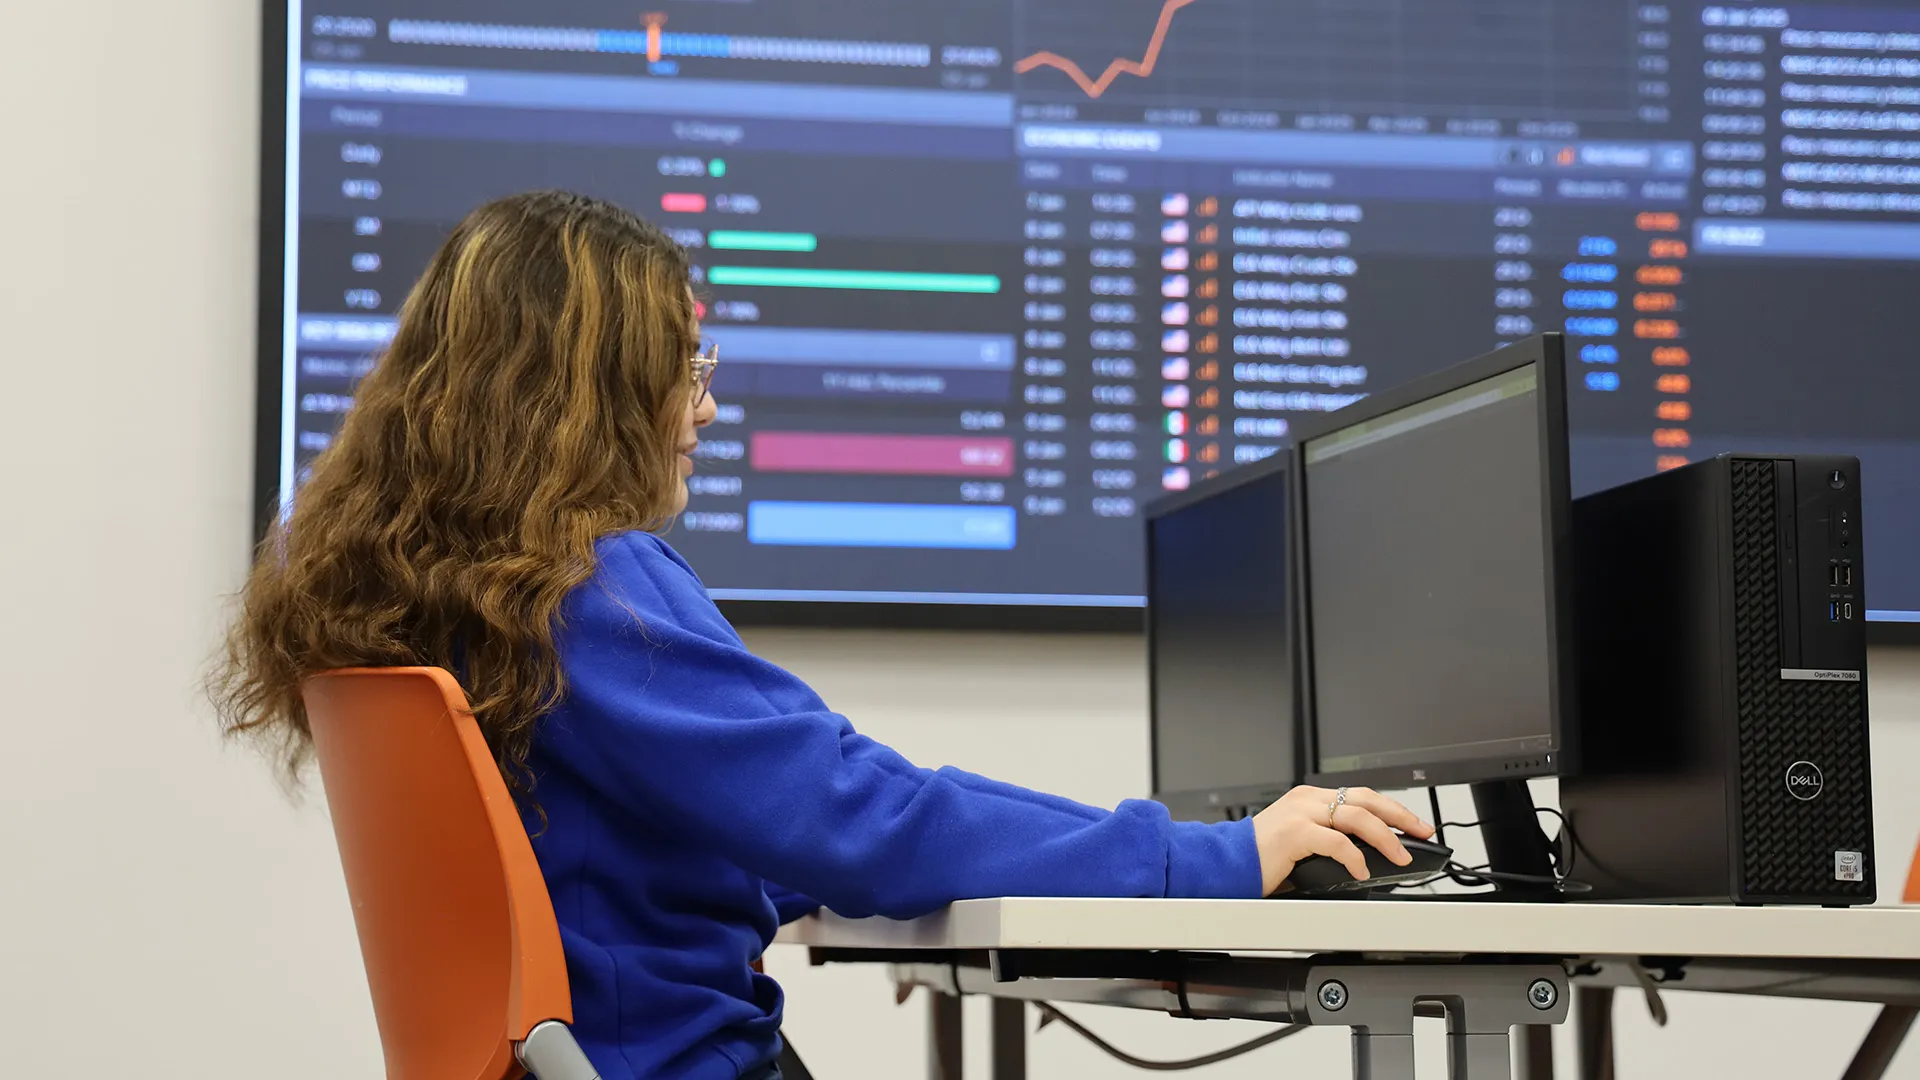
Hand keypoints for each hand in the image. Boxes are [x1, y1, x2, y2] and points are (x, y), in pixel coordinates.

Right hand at [1248, 786, 1434, 895]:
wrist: (1227, 862)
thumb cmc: (1262, 857)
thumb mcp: (1302, 842)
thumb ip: (1330, 840)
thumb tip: (1370, 859)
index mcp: (1310, 798)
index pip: (1361, 796)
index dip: (1392, 808)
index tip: (1414, 824)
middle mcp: (1307, 799)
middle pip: (1366, 799)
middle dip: (1400, 815)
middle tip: (1422, 831)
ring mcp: (1300, 813)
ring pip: (1356, 816)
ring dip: (1385, 838)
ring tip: (1401, 856)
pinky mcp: (1294, 833)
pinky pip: (1336, 842)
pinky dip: (1355, 857)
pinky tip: (1362, 871)